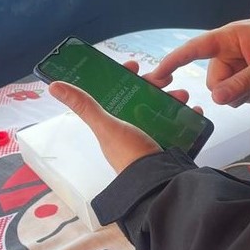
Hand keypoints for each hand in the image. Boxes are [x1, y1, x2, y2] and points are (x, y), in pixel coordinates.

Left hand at [48, 61, 199, 172]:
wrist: (159, 183)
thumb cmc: (130, 155)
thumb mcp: (106, 126)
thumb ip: (84, 106)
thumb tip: (54, 86)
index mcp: (115, 124)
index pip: (118, 93)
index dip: (125, 77)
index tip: (136, 66)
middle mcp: (132, 128)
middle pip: (143, 97)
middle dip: (155, 85)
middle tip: (166, 78)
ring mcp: (152, 136)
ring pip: (163, 108)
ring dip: (173, 98)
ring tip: (183, 95)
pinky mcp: (171, 144)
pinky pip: (181, 125)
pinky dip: (189, 116)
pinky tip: (195, 111)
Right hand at [147, 18, 249, 106]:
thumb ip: (242, 82)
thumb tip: (216, 99)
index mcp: (230, 37)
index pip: (195, 48)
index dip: (175, 60)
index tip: (158, 74)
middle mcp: (229, 50)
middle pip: (214, 80)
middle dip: (230, 89)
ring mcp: (236, 62)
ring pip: (225, 89)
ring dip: (242, 93)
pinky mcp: (244, 73)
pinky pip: (236, 92)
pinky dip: (248, 94)